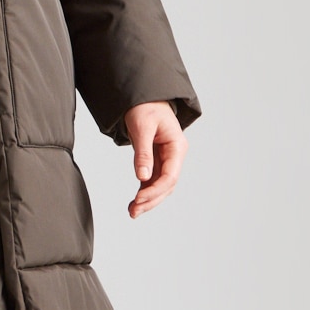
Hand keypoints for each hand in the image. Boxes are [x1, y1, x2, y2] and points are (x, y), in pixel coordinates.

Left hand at [123, 102, 185, 218]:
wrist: (143, 98)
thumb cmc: (145, 108)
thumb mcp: (142, 128)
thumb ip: (143, 153)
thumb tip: (142, 177)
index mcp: (177, 146)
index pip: (170, 176)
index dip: (155, 190)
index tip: (139, 199)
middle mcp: (174, 155)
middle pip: (167, 185)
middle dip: (151, 200)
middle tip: (134, 211)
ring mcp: (166, 159)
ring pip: (160, 186)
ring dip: (148, 200)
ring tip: (132, 212)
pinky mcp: (156, 160)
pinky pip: (152, 180)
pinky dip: (144, 192)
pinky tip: (135, 202)